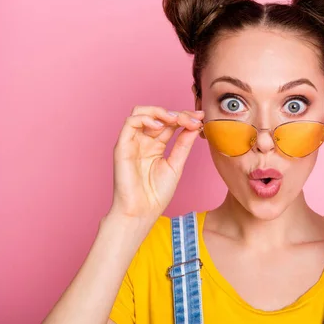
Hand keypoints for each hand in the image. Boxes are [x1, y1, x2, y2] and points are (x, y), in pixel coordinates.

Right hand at [110, 106, 203, 221]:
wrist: (142, 212)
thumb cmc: (156, 194)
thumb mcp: (176, 164)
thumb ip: (183, 144)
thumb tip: (196, 125)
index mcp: (156, 145)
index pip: (170, 123)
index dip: (185, 117)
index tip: (201, 118)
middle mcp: (143, 141)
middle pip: (158, 115)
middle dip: (177, 113)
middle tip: (193, 119)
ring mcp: (132, 142)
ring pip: (140, 112)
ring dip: (161, 111)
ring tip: (176, 119)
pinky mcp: (122, 146)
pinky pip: (130, 122)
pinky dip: (146, 118)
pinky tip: (161, 126)